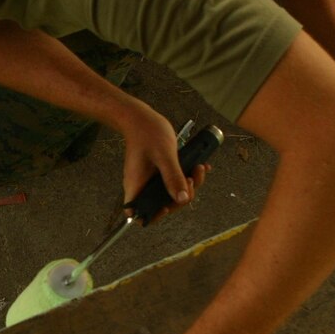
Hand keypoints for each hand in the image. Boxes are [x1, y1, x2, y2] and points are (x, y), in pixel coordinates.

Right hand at [119, 107, 207, 223]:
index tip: (169, 206)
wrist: (142, 118)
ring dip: (187, 184)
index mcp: (136, 184)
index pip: (137, 213)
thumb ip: (173, 177)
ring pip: (170, 192)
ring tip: (198, 169)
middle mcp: (142, 185)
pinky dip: (186, 176)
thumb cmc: (148, 134)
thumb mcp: (164, 156)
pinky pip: (173, 180)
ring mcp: (150, 179)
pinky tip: (197, 166)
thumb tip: (182, 199)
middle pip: (160, 204)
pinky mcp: (158, 172)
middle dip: (181, 195)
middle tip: (191, 179)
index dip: (152, 216)